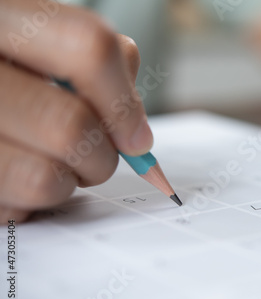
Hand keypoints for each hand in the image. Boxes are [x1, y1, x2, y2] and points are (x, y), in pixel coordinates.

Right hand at [0, 0, 151, 222]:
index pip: (88, 50)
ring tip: (51, 161)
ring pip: (43, 179)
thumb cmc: (16, 68)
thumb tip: (136, 131)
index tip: (137, 137)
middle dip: (102, 156)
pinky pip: (18, 208)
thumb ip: (101, 66)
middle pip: (70, 127)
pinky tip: (19, 170)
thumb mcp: (49, 41)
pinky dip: (33, 199)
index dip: (124, 102)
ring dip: (67, 182)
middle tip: (98, 157)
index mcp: (3, 19)